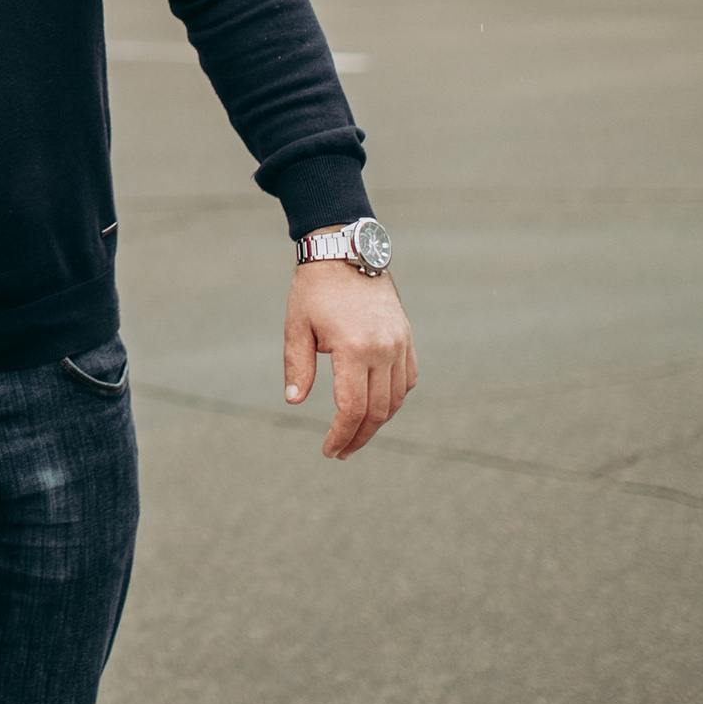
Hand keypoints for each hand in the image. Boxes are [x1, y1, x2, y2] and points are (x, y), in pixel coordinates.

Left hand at [283, 262, 415, 460]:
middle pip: (377, 411)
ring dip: (378, 422)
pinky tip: (377, 406)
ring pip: (396, 399)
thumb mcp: (297, 327)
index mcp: (354, 348)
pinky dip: (395, 398)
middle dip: (358, 436)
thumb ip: (297, 367)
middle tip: (341, 451)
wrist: (346, 252)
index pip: (352, 408)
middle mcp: (383, 349)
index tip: (328, 451)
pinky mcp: (406, 336)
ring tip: (356, 434)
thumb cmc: (315, 290)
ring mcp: (399, 343)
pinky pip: (407, 379)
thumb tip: (294, 402)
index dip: (340, 435)